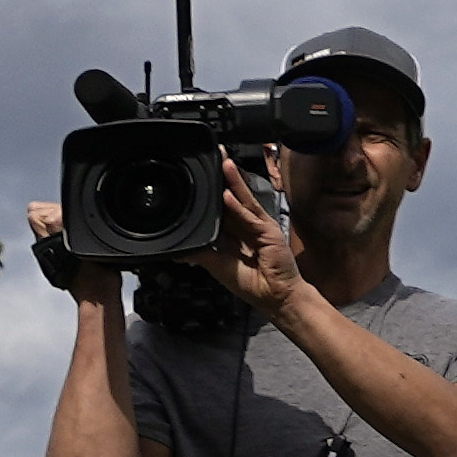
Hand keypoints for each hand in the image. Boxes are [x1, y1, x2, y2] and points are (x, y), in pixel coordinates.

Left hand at [198, 152, 309, 309]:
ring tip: (224, 163)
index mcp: (235, 235)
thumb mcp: (219, 267)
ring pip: (243, 200)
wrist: (277, 298)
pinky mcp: (268, 231)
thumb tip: (180, 251)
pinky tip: (228, 195)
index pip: (222, 210)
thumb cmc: (253, 285)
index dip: (214, 195)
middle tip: (215, 158)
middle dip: (225, 179)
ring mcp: (259, 227)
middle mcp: (247, 227)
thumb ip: (202, 254)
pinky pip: (250, 216)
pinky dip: (238, 206)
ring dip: (233, 182)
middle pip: (233, 198)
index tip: (204, 179)